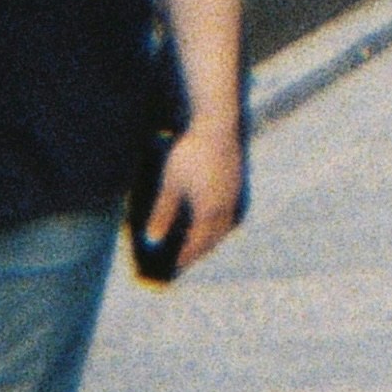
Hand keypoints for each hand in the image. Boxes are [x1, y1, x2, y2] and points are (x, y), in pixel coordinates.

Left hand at [142, 119, 244, 275]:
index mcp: (209, 212)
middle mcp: (226, 207)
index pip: (198, 243)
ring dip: (213, 237)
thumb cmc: (191, 154)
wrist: (218, 125)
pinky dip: (221, 222)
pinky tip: (214, 216)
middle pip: (214, 238)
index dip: (187, 256)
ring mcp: (235, 194)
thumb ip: (162, 213)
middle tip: (188, 258)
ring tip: (201, 240)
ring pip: (226, 226)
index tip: (176, 266)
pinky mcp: (238, 182)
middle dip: (201, 250)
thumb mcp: (171, 184)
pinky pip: (231, 212)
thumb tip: (152, 240)